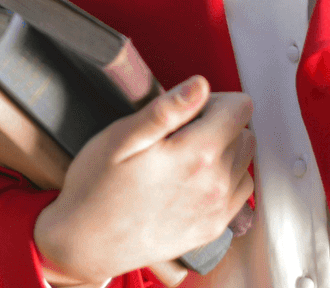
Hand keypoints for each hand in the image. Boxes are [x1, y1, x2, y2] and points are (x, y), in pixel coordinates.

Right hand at [34, 76, 255, 285]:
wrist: (85, 244)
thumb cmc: (96, 189)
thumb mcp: (120, 138)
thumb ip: (166, 110)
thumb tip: (200, 85)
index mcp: (196, 154)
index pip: (240, 108)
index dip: (214, 101)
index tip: (188, 112)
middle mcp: (215, 184)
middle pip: (244, 133)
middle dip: (218, 126)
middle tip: (179, 136)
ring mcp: (216, 210)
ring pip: (243, 162)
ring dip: (223, 154)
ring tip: (183, 161)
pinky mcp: (212, 229)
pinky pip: (238, 192)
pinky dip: (223, 181)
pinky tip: (192, 182)